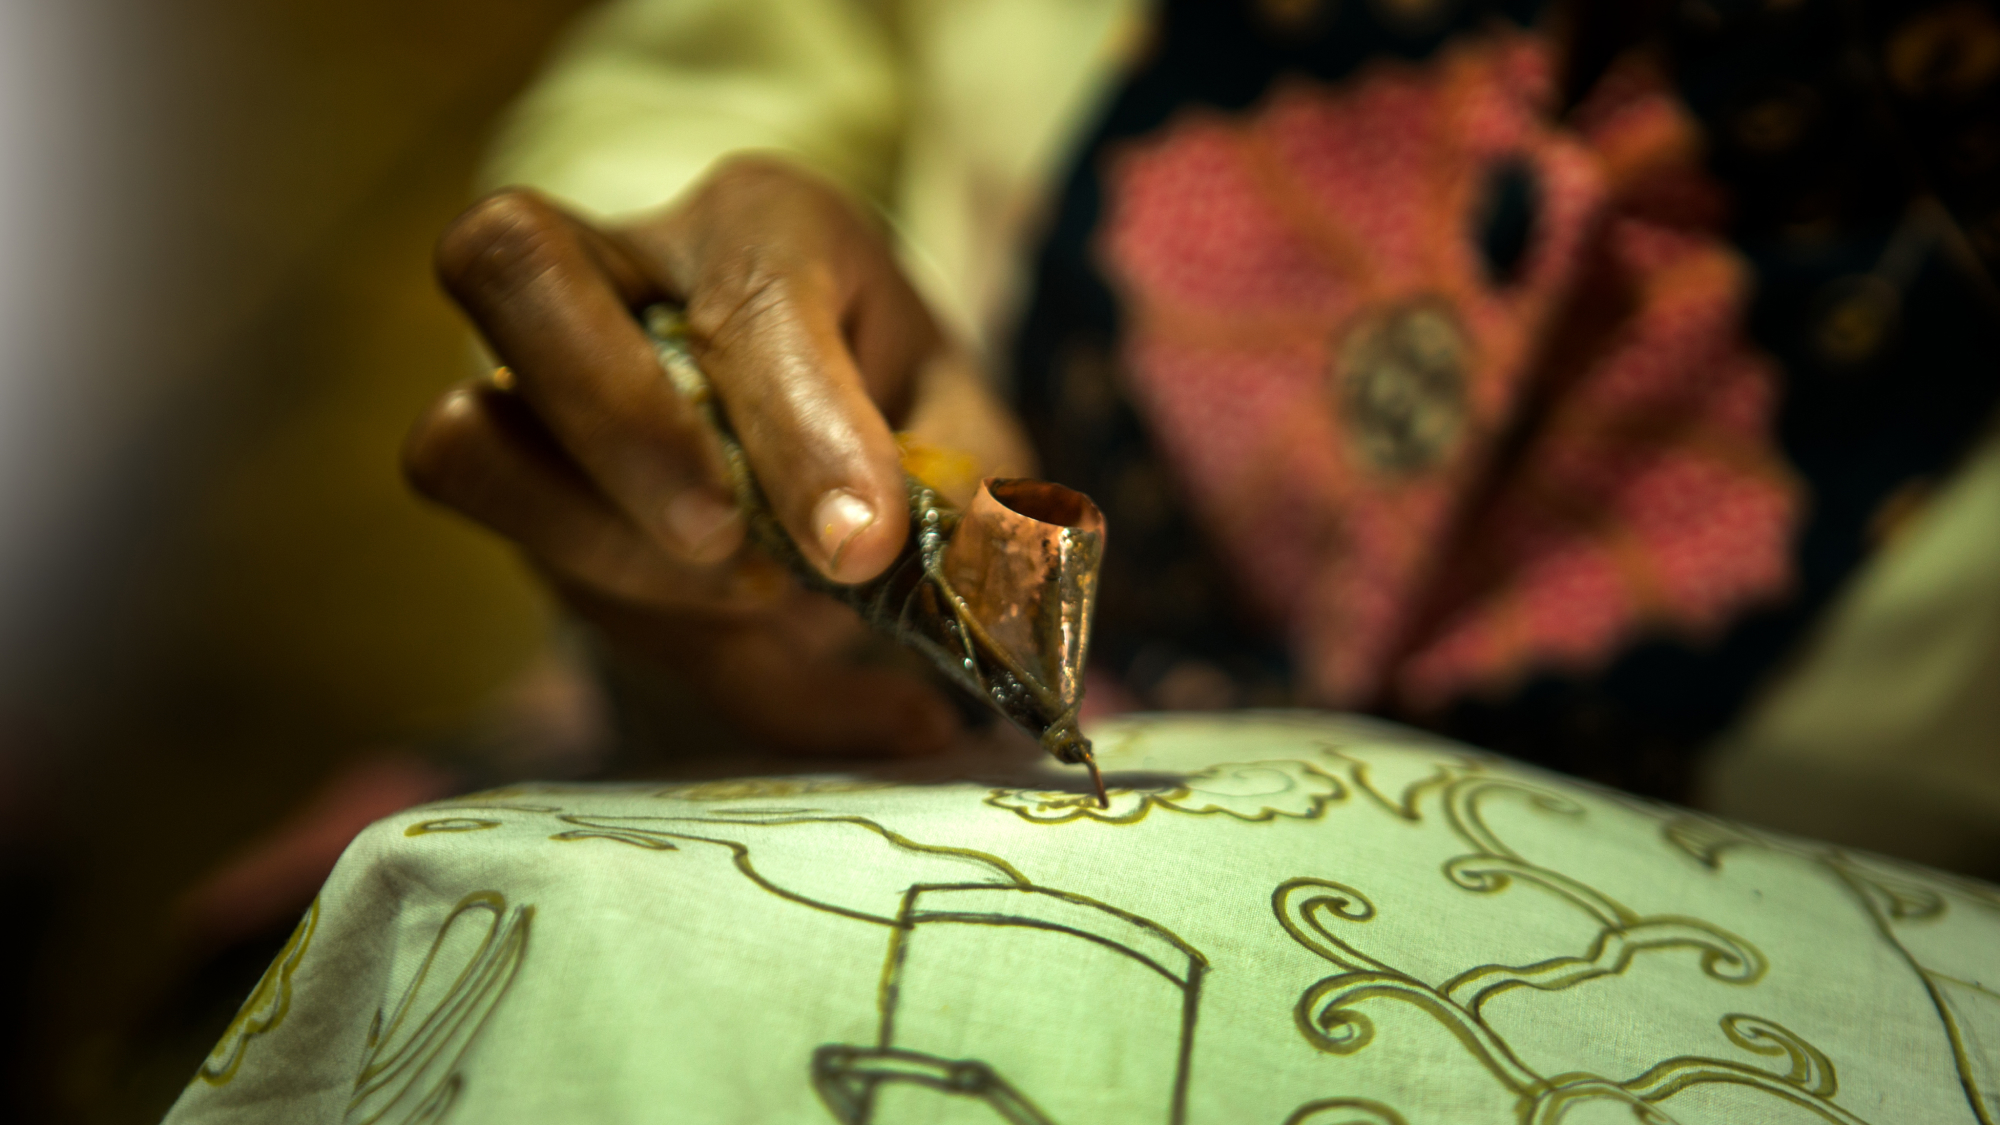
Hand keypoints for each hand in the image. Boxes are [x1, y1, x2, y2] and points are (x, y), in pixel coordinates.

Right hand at [405, 155, 1032, 755]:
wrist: (810, 405)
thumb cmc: (884, 383)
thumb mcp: (959, 404)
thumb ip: (972, 474)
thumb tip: (983, 574)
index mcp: (752, 224)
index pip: (745, 296)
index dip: (800, 430)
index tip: (863, 543)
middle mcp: (611, 274)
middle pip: (511, 269)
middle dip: (619, 428)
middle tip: (722, 541)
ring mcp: (538, 391)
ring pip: (471, 444)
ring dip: (611, 560)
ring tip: (763, 611)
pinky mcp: (537, 512)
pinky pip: (565, 590)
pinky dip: (720, 680)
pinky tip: (879, 716)